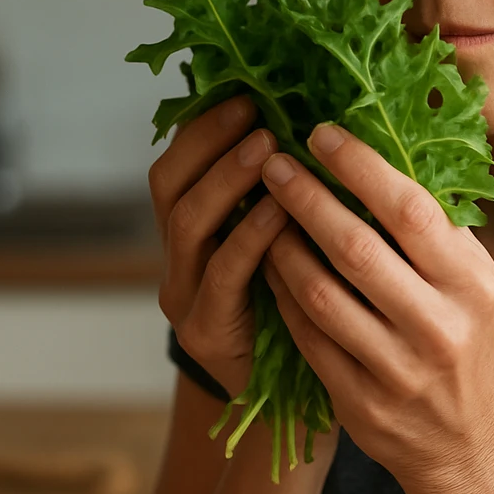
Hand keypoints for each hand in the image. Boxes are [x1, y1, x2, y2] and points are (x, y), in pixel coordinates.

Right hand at [146, 95, 288, 398]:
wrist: (296, 408)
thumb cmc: (306, 311)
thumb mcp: (293, 244)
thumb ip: (293, 195)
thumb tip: (324, 123)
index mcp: (197, 229)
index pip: (182, 159)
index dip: (206, 121)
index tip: (246, 85)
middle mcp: (179, 257)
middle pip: (169, 183)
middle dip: (209, 139)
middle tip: (254, 108)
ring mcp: (185, 296)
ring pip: (186, 223)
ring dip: (226, 179)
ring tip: (266, 148)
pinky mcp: (206, 332)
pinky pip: (222, 274)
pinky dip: (249, 235)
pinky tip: (280, 211)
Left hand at [257, 122, 493, 492]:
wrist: (466, 442)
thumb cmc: (463, 336)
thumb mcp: (471, 278)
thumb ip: (435, 223)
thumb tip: (387, 139)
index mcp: (470, 281)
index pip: (410, 209)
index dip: (361, 167)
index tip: (320, 133)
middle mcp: (439, 324)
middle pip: (357, 248)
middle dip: (307, 199)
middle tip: (273, 162)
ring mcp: (398, 369)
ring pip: (322, 294)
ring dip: (282, 246)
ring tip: (260, 209)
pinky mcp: (361, 402)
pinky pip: (307, 336)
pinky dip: (282, 294)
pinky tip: (267, 263)